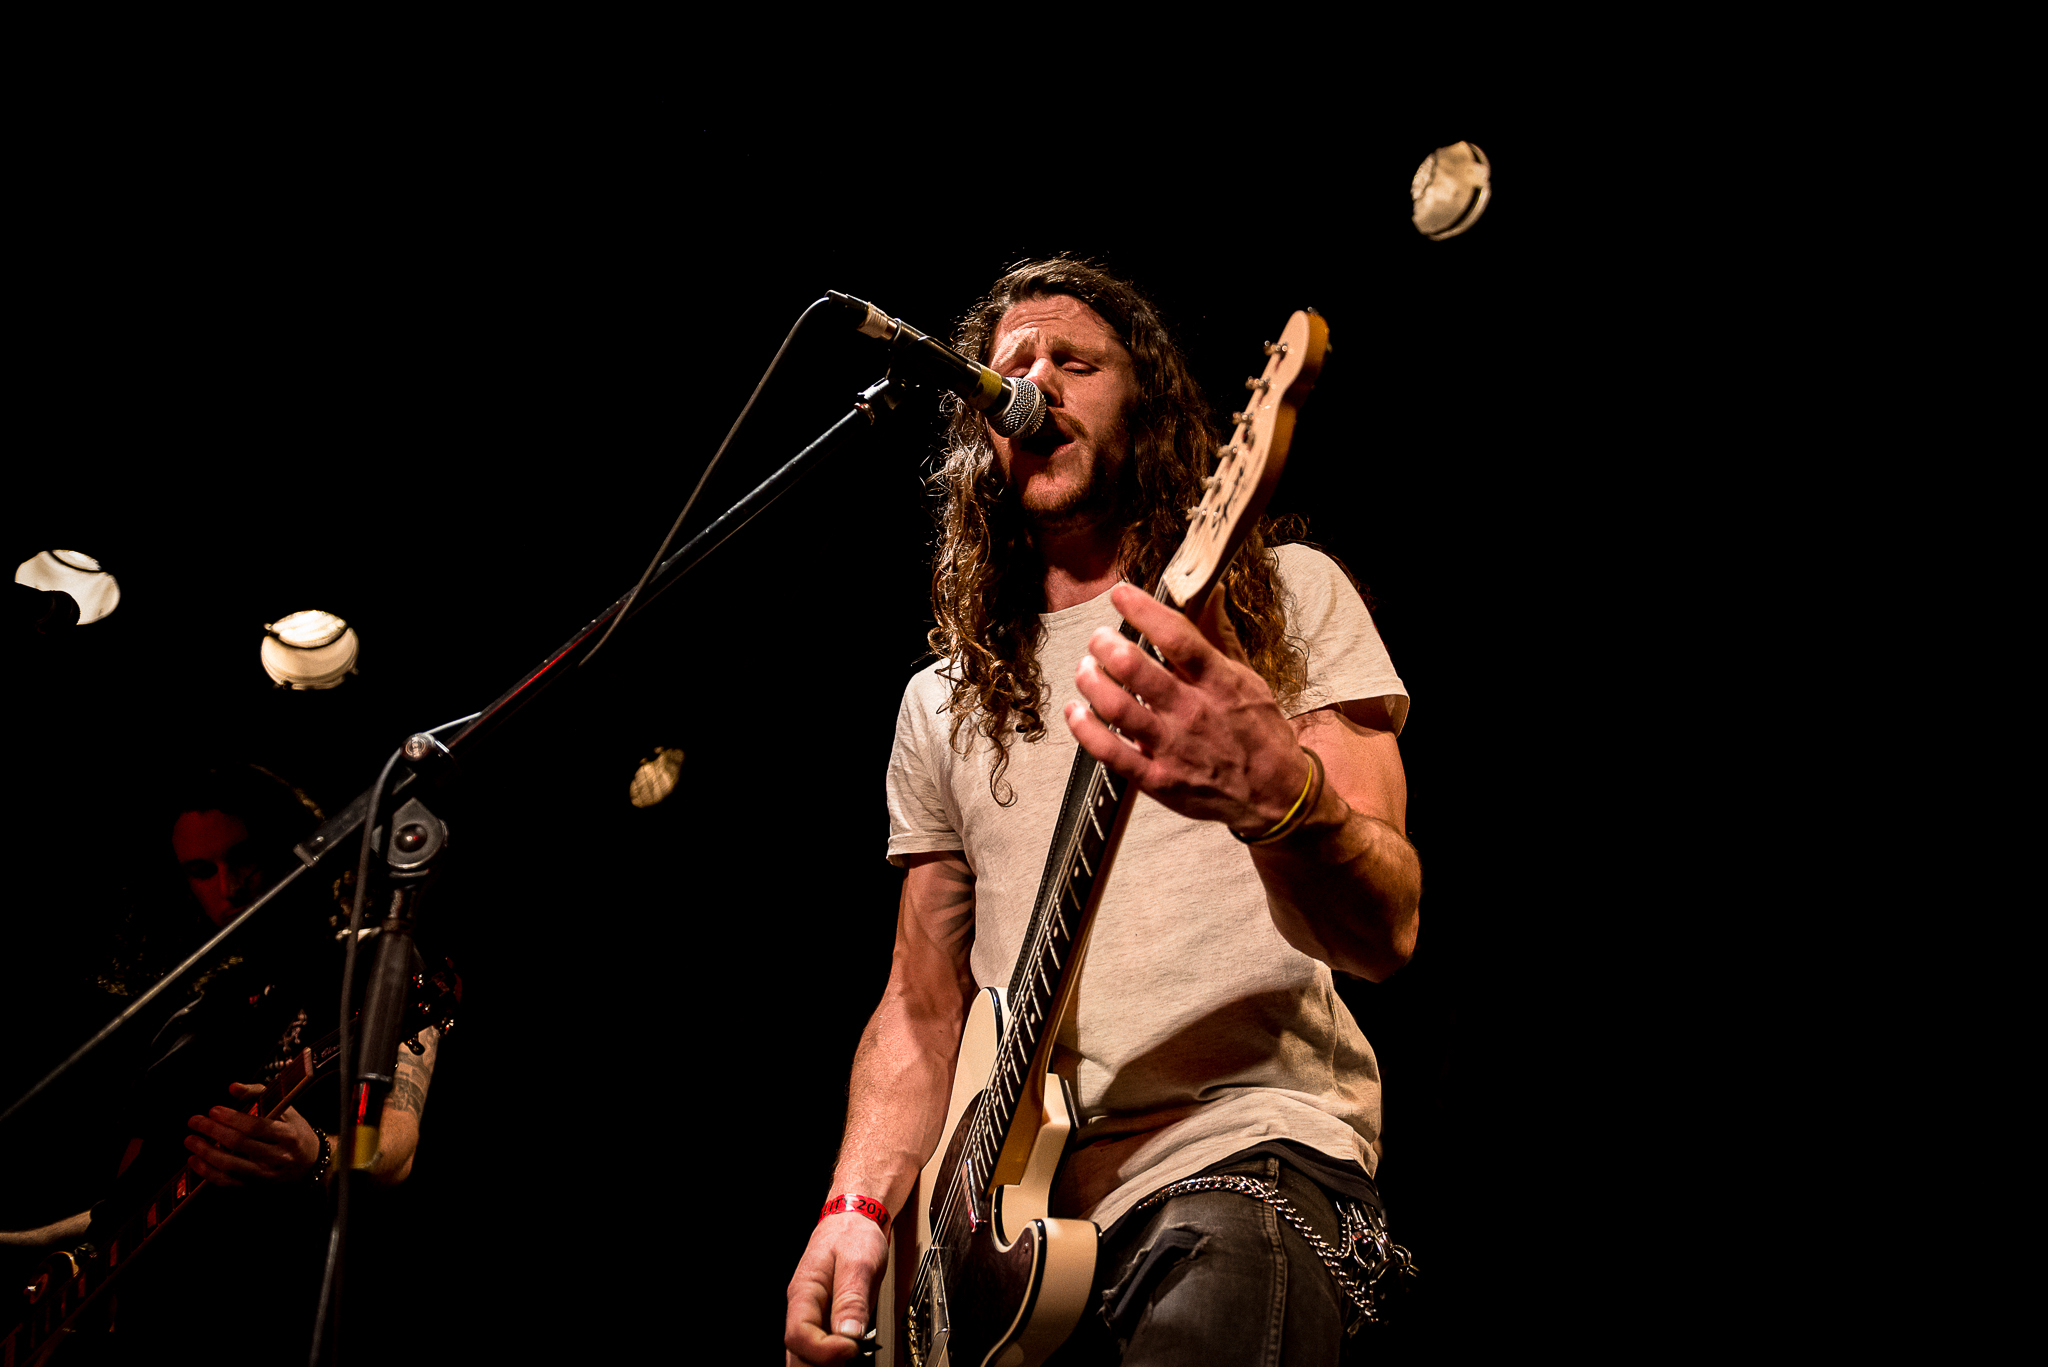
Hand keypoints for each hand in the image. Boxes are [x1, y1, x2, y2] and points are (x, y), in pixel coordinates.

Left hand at [184, 1053, 319, 1186]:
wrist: (311, 1163)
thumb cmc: (294, 1131)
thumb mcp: (285, 1109)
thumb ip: (259, 1095)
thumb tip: (233, 1087)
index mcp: (287, 1134)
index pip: (256, 1126)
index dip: (231, 1118)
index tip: (213, 1110)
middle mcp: (278, 1156)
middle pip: (239, 1144)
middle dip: (212, 1131)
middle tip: (195, 1121)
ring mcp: (266, 1174)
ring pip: (230, 1165)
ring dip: (205, 1152)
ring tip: (190, 1140)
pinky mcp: (255, 1187)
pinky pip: (226, 1182)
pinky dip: (207, 1172)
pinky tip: (195, 1160)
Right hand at [784, 1212, 887, 1364]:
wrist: (855, 1221)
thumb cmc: (853, 1235)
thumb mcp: (859, 1261)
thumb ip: (852, 1298)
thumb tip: (849, 1334)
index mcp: (804, 1293)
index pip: (798, 1336)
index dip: (824, 1350)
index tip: (852, 1346)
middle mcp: (804, 1309)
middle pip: (798, 1354)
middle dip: (822, 1364)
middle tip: (853, 1356)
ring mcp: (814, 1317)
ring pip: (806, 1356)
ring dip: (827, 1363)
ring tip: (853, 1354)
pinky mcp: (827, 1322)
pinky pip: (821, 1350)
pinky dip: (834, 1358)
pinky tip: (852, 1353)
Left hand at [1065, 583, 1310, 832]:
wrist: (1276, 794)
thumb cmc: (1259, 732)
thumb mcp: (1247, 679)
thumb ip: (1220, 636)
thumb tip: (1210, 590)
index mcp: (1218, 681)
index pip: (1175, 637)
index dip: (1142, 610)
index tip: (1120, 595)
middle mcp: (1192, 711)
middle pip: (1135, 668)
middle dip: (1105, 644)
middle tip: (1099, 638)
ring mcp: (1172, 747)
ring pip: (1116, 706)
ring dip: (1091, 680)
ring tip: (1086, 668)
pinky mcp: (1157, 779)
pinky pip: (1110, 752)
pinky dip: (1084, 729)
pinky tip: (1075, 711)